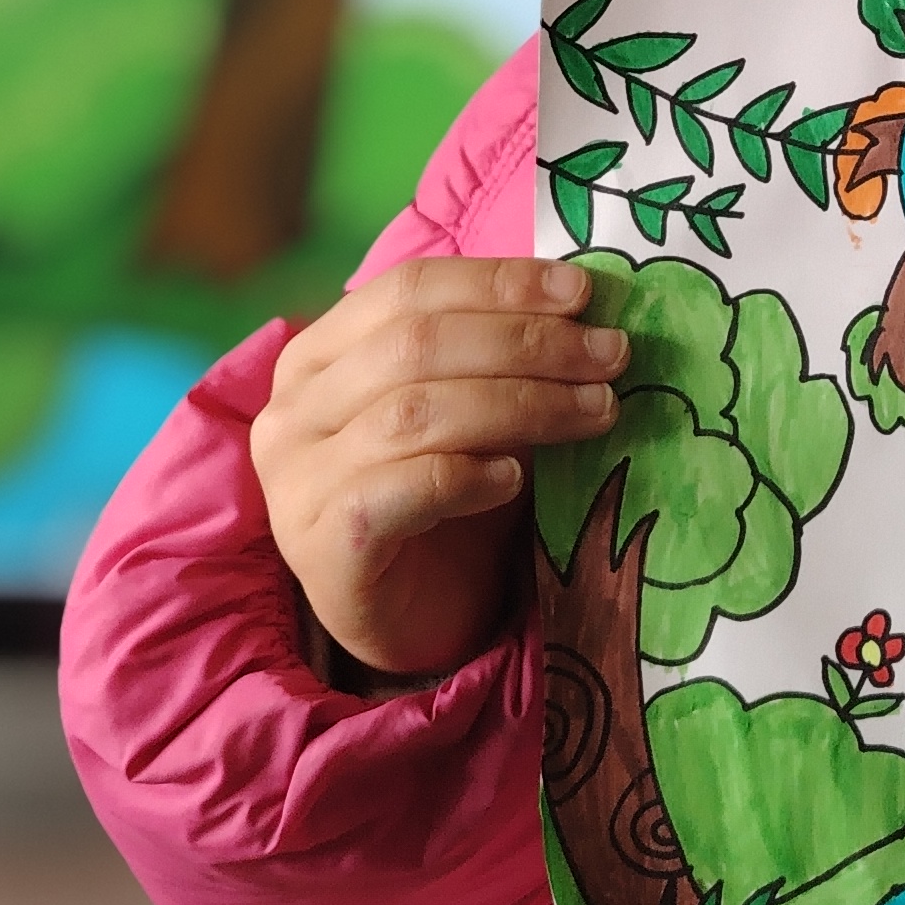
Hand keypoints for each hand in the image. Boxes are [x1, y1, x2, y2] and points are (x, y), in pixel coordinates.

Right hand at [251, 255, 627, 681]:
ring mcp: (297, 478)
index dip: (498, 283)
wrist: (410, 620)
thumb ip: (501, 358)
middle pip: (414, 344)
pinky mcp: (322, 545)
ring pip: (414, 411)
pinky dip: (469, 475)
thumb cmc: (444, 503)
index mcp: (319, 354)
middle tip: (610, 355)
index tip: (584, 292)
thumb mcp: (472, 412)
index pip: (408, 289)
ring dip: (521, 403)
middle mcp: (293, 408)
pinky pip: (403, 489)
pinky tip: (515, 479)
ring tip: (597, 411)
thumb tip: (591, 313)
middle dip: (526, 342)